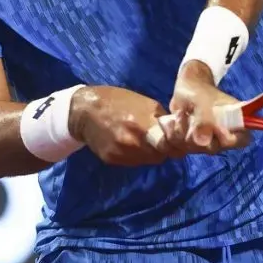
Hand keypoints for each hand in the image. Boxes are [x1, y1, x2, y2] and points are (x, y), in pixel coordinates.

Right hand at [69, 86, 187, 165]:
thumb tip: (175, 131)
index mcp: (144, 124)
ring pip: (146, 161)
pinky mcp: (112, 160)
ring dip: (149, 153)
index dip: (176, 146)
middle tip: (158, 139)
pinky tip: (129, 143)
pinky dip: (135, 155)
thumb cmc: (118, 101)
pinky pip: (132, 162)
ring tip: (142, 139)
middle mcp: (134, 142)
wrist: (85, 110)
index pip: (170, 147)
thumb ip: (160, 119)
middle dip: (162, 149)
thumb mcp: (145, 103)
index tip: (178, 142)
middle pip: (159, 156)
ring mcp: (122, 153)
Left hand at [158, 61, 249, 153]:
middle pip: (214, 148)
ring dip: (182, 131)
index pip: (242, 139)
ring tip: (181, 113)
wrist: (185, 89)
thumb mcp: (202, 102)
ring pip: (194, 148)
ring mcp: (207, 140)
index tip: (215, 129)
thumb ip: (204, 121)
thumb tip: (203, 142)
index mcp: (235, 121)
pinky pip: (180, 147)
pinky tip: (174, 120)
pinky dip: (173, 133)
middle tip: (191, 116)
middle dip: (197, 134)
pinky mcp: (192, 143)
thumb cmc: (200, 91)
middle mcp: (223, 135)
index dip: (230, 139)